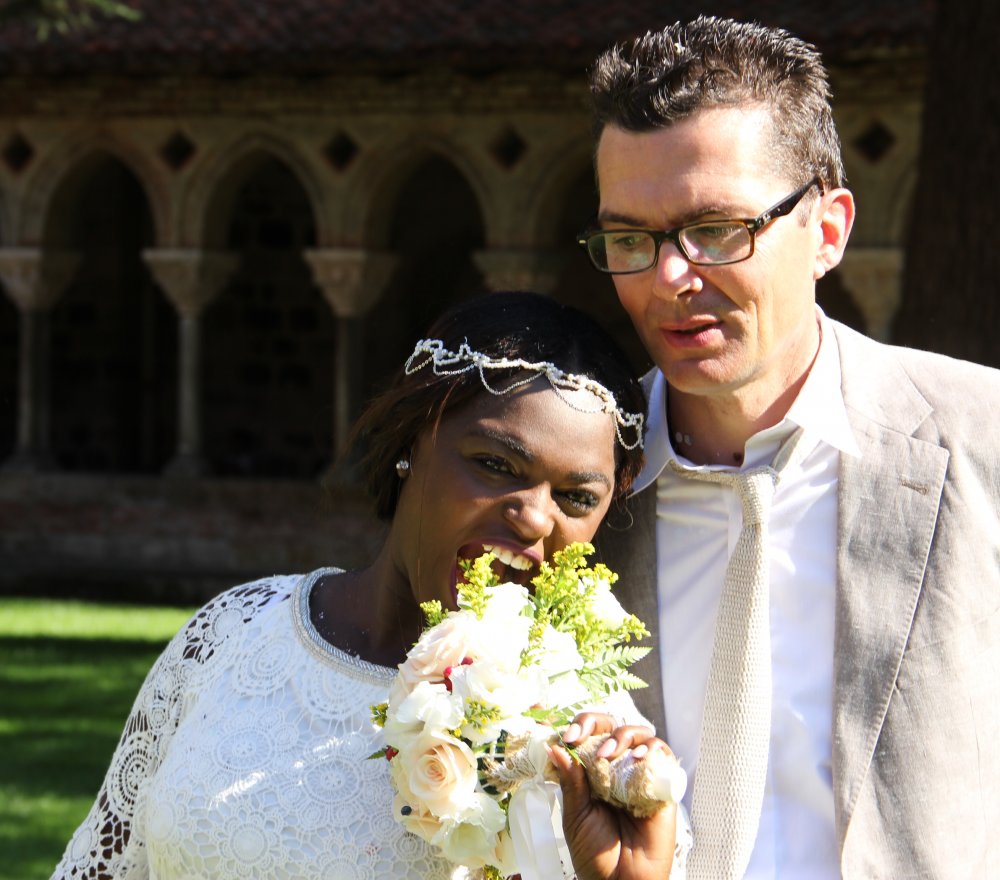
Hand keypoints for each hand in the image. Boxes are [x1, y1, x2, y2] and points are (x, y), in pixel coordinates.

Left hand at [549, 713, 675, 879]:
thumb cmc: (596, 856)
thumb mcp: (576, 816)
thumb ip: (571, 782)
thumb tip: (556, 747)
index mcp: (595, 773)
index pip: (590, 736)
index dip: (581, 727)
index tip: (568, 737)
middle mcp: (619, 770)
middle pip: (615, 727)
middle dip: (598, 725)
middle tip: (583, 740)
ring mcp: (642, 776)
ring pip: (640, 735)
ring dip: (623, 736)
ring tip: (609, 755)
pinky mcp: (664, 786)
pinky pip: (663, 756)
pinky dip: (651, 748)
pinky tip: (637, 757)